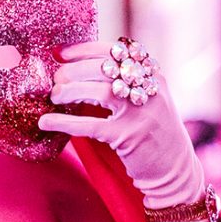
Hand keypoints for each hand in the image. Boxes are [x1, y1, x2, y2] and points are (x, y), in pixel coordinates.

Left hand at [38, 40, 203, 208]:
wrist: (174, 171)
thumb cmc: (150, 132)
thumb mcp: (144, 100)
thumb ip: (119, 83)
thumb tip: (71, 67)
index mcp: (152, 76)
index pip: (115, 51)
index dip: (83, 49)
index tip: (59, 53)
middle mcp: (150, 90)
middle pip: (104, 68)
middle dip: (73, 70)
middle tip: (56, 79)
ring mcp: (141, 114)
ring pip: (99, 92)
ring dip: (70, 91)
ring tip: (54, 97)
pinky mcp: (129, 137)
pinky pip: (90, 125)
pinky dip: (64, 122)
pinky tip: (46, 122)